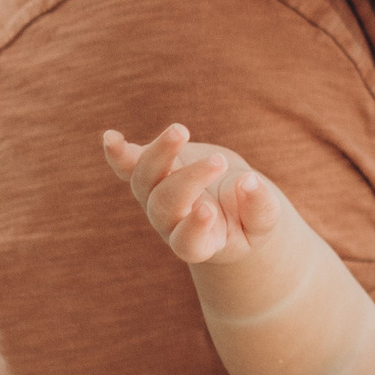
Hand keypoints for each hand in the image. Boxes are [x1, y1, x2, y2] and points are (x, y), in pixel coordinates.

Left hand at [103, 121, 282, 268]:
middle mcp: (170, 223)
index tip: (207, 210)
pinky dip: (117, 153)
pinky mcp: (151, 171)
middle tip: (219, 163)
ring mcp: (155, 197)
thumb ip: (261, 208)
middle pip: (166, 204)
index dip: (192, 227)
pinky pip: (126, 164)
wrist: (229, 204)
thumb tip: (249, 182)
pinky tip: (111, 137)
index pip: (187, 242)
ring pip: (144, 179)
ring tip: (181, 131)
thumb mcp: (264, 221)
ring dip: (159, 154)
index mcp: (200, 243)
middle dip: (189, 180)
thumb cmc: (249, 219)